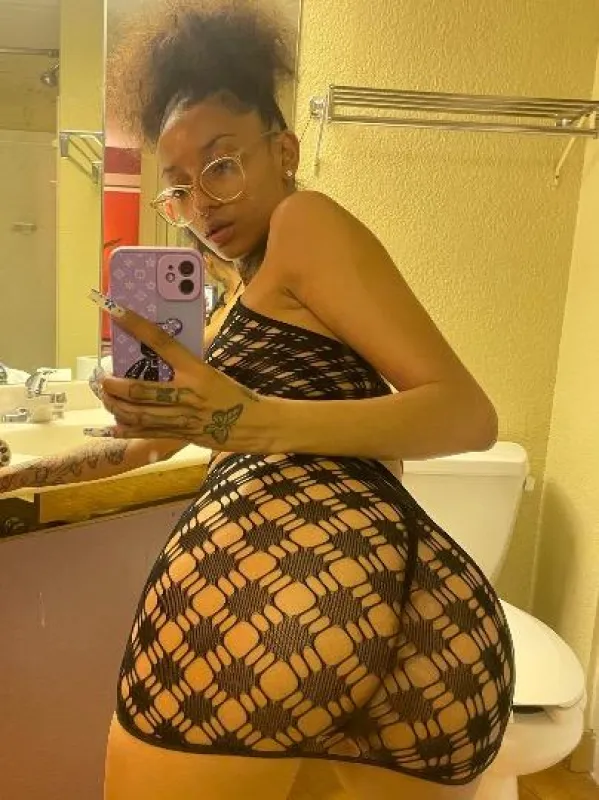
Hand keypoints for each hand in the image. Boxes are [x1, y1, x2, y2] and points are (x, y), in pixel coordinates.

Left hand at [87, 290, 273, 451]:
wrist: (254, 423)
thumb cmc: (232, 394)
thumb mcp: (210, 373)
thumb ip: (185, 366)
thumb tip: (156, 355)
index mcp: (196, 369)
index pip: (161, 342)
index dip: (136, 325)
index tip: (115, 311)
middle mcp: (187, 393)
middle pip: (140, 389)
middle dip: (115, 385)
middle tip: (102, 378)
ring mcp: (183, 417)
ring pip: (139, 414)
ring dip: (116, 406)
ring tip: (106, 398)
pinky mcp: (182, 434)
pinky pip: (147, 433)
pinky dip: (126, 429)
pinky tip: (113, 423)